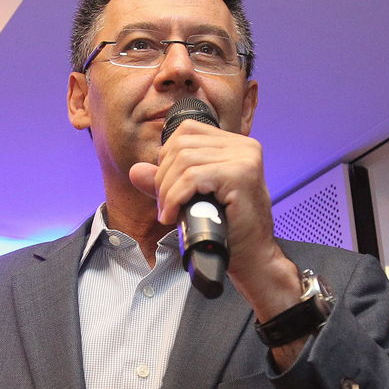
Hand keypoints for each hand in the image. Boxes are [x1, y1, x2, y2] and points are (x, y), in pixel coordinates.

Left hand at [130, 119, 278, 277]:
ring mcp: (244, 158)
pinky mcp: (240, 175)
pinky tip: (174, 215)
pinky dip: (175, 198)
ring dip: (168, 191)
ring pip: (184, 161)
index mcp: (236, 145)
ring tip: (170, 213)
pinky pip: (192, 178)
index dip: (167, 157)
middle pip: (182, 145)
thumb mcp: (193, 199)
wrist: (253, 257)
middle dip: (163, 178)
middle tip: (165, 206)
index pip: (187, 131)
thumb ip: (167, 182)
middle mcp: (244, 146)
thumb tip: (136, 171)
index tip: (167, 188)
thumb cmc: (229, 230)